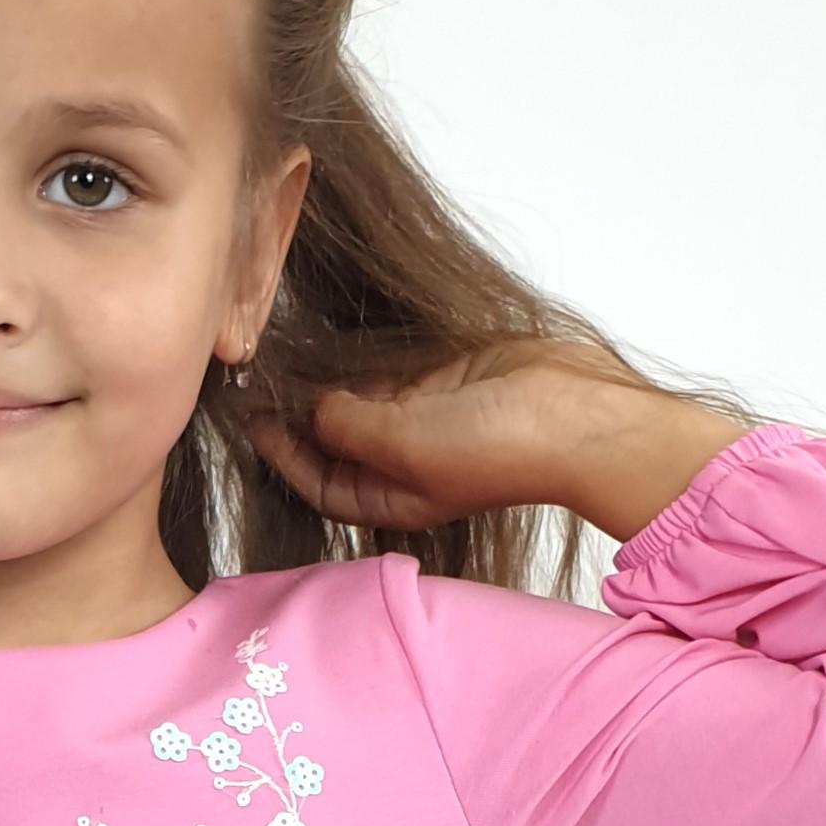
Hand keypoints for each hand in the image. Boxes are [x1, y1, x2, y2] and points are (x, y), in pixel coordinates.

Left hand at [242, 338, 753, 541]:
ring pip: (355, 397)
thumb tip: (311, 408)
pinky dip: (358, 354)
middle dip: (296, 408)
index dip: (279, 449)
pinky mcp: (441, 378)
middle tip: (255, 368)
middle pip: (330, 437)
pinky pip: (386, 366)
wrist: (577, 414)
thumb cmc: (502, 448)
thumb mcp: (404, 442)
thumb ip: (348, 426)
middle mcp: (399, 461)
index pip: (317, 479)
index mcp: (389, 495)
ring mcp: (420, 418)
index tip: (248, 411)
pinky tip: (326, 330)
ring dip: (323, 376)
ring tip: (281, 345)